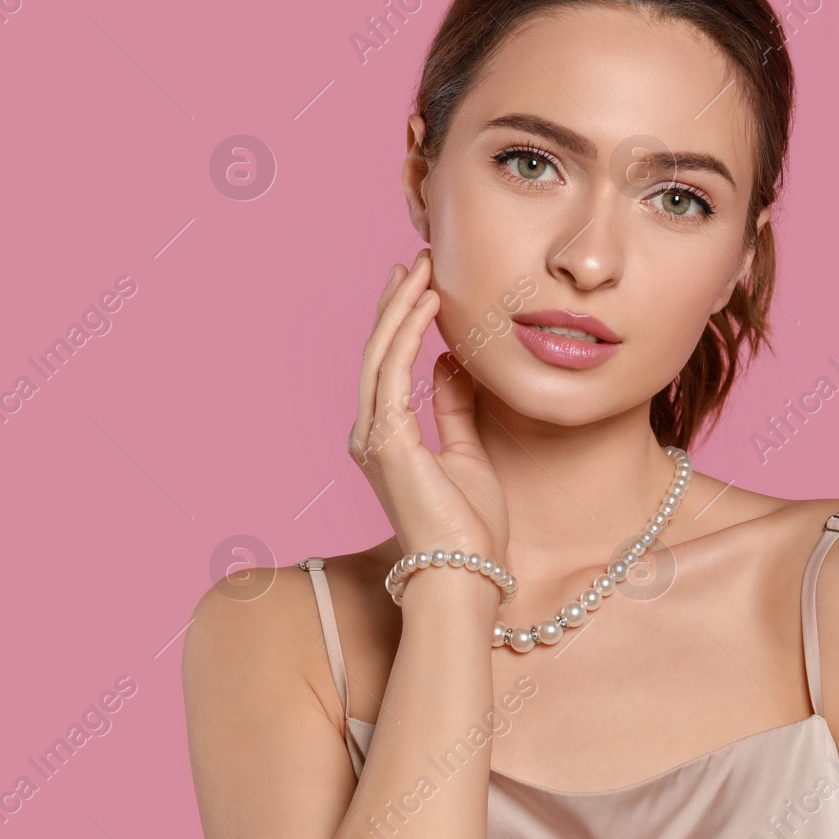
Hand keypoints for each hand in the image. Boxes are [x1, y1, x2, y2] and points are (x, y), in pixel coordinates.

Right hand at [349, 249, 508, 618]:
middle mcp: (369, 436)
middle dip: (395, 303)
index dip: (400, 321)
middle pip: (377, 354)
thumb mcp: (467, 454)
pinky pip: (393, 374)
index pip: (389, 367)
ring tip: (421, 270)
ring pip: (380, 356)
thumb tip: (449, 365)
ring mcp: (372, 439)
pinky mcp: (386, 443)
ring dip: (400, 308)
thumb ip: (453, 409)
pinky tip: (427, 305)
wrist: (465, 576)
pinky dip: (408, 335)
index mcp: (386, 440)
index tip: (419, 285)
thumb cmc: (470, 529)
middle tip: (416, 261)